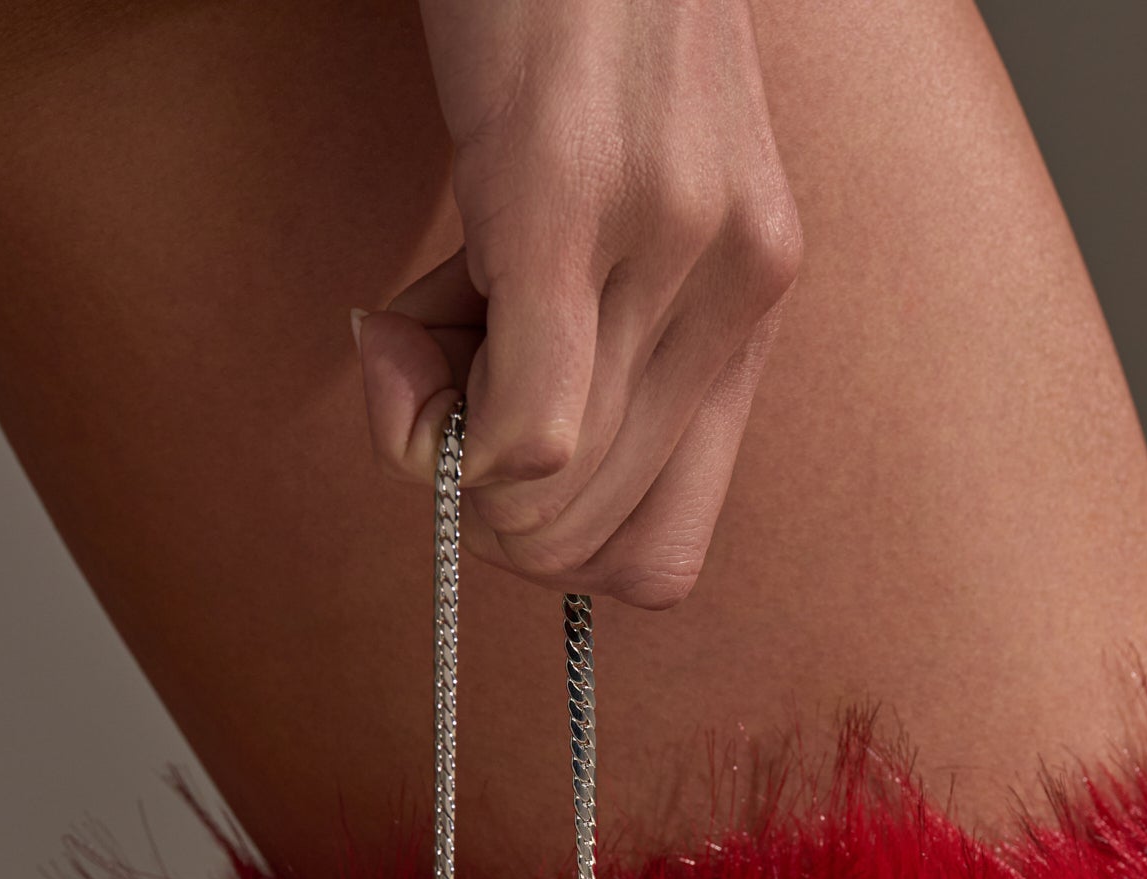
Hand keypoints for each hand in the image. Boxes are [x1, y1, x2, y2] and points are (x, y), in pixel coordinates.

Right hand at [355, 0, 801, 609]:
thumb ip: (595, 321)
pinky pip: (527, 431)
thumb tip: (494, 458)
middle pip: (593, 545)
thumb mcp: (625, 190)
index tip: (489, 440)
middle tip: (428, 372)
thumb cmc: (575, 13)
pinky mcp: (569, 201)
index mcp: (750, 301)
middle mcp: (733, 290)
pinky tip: (396, 327)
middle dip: (483, 503)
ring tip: (414, 310)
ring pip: (548, 498)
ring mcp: (664, 247)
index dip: (550, 538)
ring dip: (440, 440)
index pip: (665, 556)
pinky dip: (439, 424)